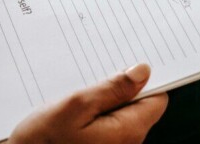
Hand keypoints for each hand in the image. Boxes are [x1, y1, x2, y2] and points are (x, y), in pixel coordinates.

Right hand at [9, 64, 167, 143]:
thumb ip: (111, 88)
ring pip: (120, 113)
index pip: (156, 98)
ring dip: (103, 99)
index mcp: (127, 131)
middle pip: (138, 105)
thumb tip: (142, 71)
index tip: (127, 63)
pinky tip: (73, 109)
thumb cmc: (43, 143)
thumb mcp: (75, 106)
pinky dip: (94, 112)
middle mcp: (127, 143)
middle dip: (119, 87)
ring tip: (77, 94)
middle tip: (91, 78)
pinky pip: (107, 124)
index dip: (144, 78)